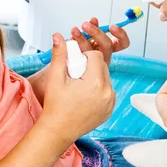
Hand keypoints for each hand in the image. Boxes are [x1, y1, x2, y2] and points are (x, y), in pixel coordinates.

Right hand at [40, 33, 115, 147]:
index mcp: (95, 83)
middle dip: (89, 66)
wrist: (58, 130)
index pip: (96, 56)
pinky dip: (98, 88)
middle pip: (102, 65)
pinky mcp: (110, 109)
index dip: (84, 56)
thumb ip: (59, 54)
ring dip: (94, 76)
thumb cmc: (56, 106)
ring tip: (78, 86)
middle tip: (74, 75)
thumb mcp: (55, 77)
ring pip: (105, 77)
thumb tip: (58, 36)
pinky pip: (107, 90)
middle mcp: (107, 93)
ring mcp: (110, 103)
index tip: (73, 65)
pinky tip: (84, 95)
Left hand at [69, 17, 129, 64]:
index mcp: (108, 47)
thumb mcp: (90, 34)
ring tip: (74, 31)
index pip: (122, 43)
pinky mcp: (83, 66)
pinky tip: (70, 40)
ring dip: (82, 39)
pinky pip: (80, 57)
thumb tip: (93, 19)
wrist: (69, 63)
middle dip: (96, 32)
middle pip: (107, 45)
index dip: (120, 35)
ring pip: (92, 52)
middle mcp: (103, 55)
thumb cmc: (83, 46)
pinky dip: (74, 46)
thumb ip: (93, 26)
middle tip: (85, 24)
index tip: (112, 27)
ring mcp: (93, 62)